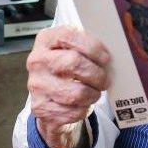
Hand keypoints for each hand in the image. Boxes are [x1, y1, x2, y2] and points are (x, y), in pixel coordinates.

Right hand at [26, 26, 110, 147]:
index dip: (92, 47)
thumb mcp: (70, 49)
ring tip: (95, 92)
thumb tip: (111, 54)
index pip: (69, 36)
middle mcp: (37, 61)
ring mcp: (37, 85)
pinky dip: (84, 109)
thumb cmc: (64, 68)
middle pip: (74, 63)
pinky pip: (73, 111)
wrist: (46, 96)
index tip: (105, 58)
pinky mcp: (41, 108)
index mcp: (45, 40)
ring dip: (93, 94)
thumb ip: (86, 46)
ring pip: (76, 92)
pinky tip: (83, 103)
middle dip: (96, 74)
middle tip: (104, 80)